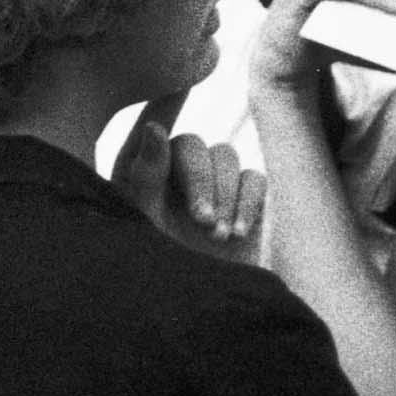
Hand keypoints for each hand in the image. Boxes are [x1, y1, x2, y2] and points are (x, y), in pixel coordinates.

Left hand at [111, 92, 263, 257]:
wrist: (190, 315)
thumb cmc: (151, 272)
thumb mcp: (140, 225)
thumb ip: (144, 178)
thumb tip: (156, 129)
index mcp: (140, 173)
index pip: (151, 127)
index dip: (165, 99)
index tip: (178, 80)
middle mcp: (177, 175)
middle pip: (194, 145)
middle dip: (200, 178)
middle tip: (201, 219)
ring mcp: (215, 188)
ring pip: (227, 158)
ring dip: (223, 192)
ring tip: (216, 233)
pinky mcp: (247, 204)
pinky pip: (255, 180)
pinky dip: (248, 202)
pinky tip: (236, 233)